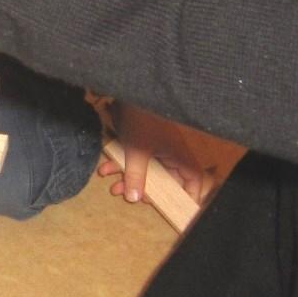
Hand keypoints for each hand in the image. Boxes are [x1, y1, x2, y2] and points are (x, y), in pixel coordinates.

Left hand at [97, 107, 214, 204]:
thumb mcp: (137, 151)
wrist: (129, 88)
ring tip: (111, 185)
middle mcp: (169, 151)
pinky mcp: (141, 138)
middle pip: (163, 178)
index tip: (178, 208)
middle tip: (129, 196)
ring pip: (145, 168)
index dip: (188, 194)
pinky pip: (134, 157)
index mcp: (177, 154)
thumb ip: (136, 176)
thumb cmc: (140, 118)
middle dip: (144, 189)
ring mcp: (155, 144)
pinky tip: (105, 168)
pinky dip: (121, 163)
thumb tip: (134, 200)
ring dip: (127, 177)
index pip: (193, 178)